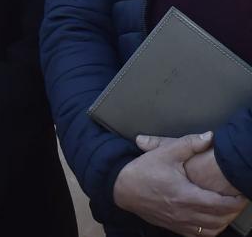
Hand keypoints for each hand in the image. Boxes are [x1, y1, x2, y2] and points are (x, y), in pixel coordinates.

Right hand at [113, 132, 245, 233]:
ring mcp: (179, 222)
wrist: (122, 189)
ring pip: (211, 230)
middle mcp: (184, 212)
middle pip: (219, 219)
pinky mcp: (174, 227)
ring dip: (224, 221)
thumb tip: (210, 136)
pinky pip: (199, 235)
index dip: (235, 201)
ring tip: (228, 210)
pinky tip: (212, 219)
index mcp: (185, 195)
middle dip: (233, 211)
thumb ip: (189, 144)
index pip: (219, 204)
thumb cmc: (143, 170)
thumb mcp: (165, 153)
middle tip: (238, 200)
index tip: (241, 193)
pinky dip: (210, 229)